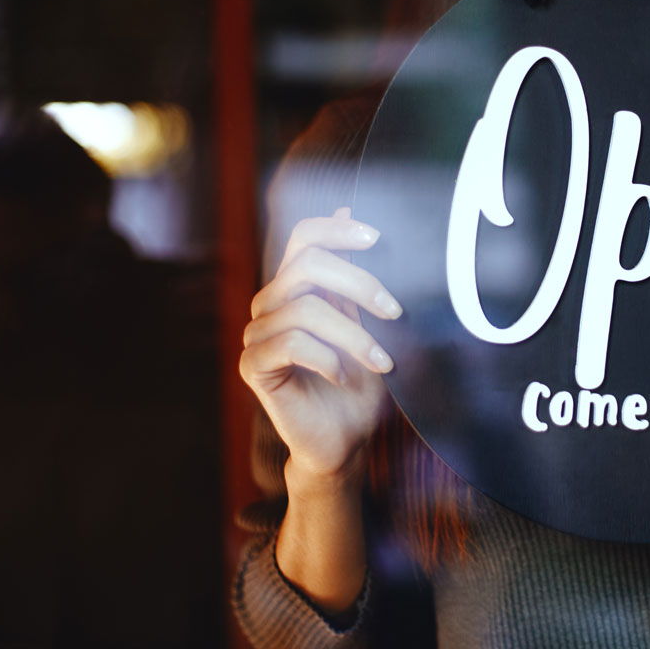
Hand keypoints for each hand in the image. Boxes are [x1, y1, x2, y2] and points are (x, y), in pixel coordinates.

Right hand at [239, 207, 400, 483]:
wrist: (346, 439)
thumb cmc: (360, 382)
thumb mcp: (369, 323)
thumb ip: (357, 278)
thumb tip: (349, 210)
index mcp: (298, 287)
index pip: (304, 237)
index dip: (337, 229)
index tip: (377, 239)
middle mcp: (272, 304)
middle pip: (307, 265)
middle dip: (359, 284)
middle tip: (395, 311)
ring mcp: (258, 334)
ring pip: (306, 310)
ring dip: (355, 336)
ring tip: (382, 362)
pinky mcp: (253, 366)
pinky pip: (291, 343)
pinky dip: (327, 358)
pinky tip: (343, 375)